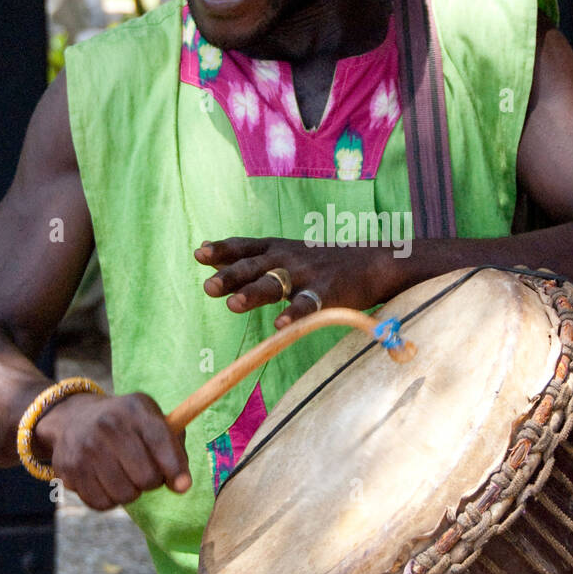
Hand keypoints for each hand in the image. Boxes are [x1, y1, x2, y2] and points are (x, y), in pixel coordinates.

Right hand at [35, 391, 190, 511]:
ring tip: (125, 475)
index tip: (183, 486)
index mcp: (135, 409)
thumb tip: (182, 486)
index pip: (161, 441)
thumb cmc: (127, 425)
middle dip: (152, 481)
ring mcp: (87, 447)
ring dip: (132, 492)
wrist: (75, 418)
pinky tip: (107, 482)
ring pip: (125, 495)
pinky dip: (110, 500)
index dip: (175, 468)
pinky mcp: (70, 468)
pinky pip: (102, 503)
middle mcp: (109, 425)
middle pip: (146, 477)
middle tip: (146, 472)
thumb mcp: (152, 420)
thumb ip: (174, 447)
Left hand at [194, 237, 403, 327]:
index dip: (222, 250)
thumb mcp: (282, 250)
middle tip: (209, 287)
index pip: (244, 247)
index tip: (199, 253)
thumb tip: (204, 249)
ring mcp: (307, 275)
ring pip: (276, 284)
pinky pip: (308, 305)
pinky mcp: (327, 293)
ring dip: (254, 293)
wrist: (373, 263)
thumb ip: (245, 254)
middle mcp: (287, 258)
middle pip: (254, 266)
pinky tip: (279, 326)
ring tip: (232, 305)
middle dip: (231, 276)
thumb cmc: (321, 261)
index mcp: (276, 248)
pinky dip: (294, 315)